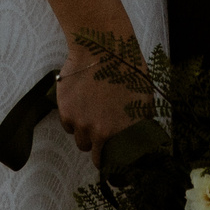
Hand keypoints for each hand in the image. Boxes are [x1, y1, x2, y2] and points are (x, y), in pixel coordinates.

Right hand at [55, 24, 145, 161]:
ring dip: (82, 130)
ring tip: (89, 113)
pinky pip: (67, 123)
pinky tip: (80, 102)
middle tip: (97, 129)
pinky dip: (72, 117)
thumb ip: (141, 122)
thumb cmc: (128, 70)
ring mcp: (79, 122)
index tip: (107, 158)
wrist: (103, 49)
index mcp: (119, 132)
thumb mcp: (144, 98)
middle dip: (94, 143)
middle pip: (89, 150)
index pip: (110, 160)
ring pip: (77, 137)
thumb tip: (143, 135)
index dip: (108, 160)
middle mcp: (97, 132)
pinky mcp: (65, 109)